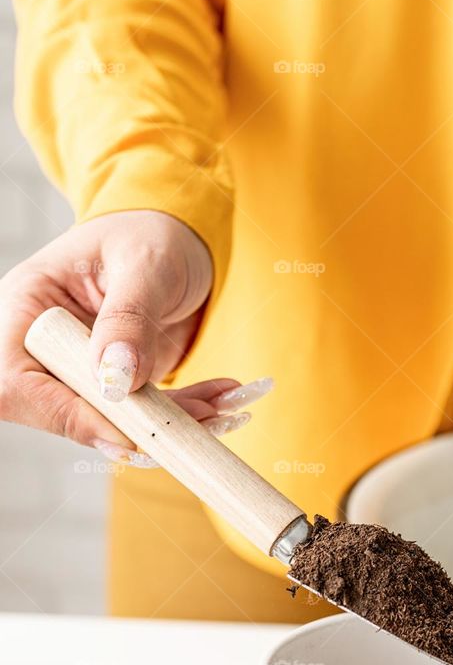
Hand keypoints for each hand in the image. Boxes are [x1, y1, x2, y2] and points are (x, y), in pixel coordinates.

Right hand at [0, 211, 269, 464]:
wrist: (178, 240)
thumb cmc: (151, 232)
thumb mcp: (144, 264)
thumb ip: (129, 318)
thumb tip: (116, 377)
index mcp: (28, 307)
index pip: (17, 382)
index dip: (64, 416)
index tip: (125, 432)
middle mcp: (46, 348)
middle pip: (60, 415)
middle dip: (129, 429)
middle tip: (193, 418)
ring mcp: (80, 372)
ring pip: (111, 426)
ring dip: (167, 429)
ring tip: (219, 408)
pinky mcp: (117, 388)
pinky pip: (144, 419)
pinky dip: (184, 416)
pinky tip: (220, 398)